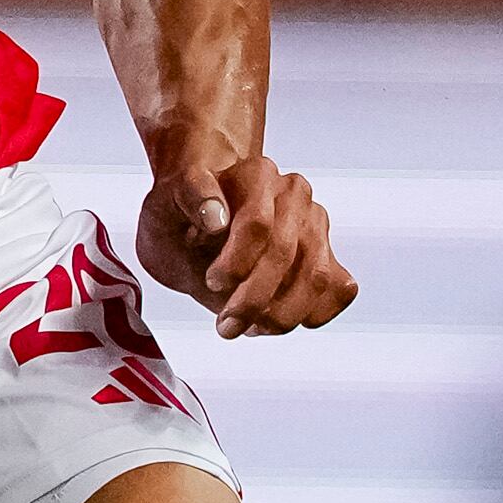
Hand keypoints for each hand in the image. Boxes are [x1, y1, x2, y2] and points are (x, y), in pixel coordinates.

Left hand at [139, 152, 356, 339]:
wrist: (209, 216)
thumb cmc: (183, 216)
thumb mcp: (163, 204)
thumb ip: (189, 201)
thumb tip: (217, 220)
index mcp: (255, 174)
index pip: (257, 223)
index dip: (234, 263)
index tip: (211, 282)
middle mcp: (292, 193)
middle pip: (284, 254)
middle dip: (253, 300)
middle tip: (226, 325)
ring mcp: (315, 221)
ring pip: (316, 277)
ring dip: (282, 315)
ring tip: (247, 327)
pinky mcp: (329, 252)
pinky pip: (339, 288)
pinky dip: (313, 314)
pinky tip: (277, 323)